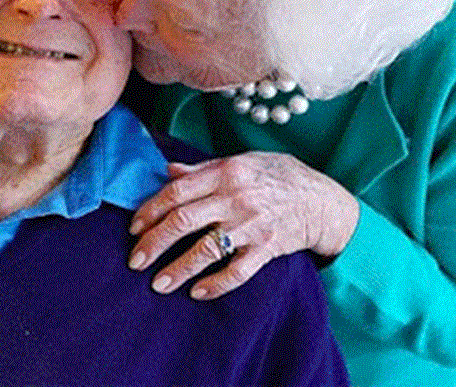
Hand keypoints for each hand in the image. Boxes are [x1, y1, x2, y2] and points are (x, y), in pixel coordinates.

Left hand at [127, 151, 358, 299]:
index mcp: (225, 172)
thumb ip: (203, 169)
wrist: (322, 200)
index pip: (177, 192)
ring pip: (206, 250)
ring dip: (178, 269)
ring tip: (158, 284)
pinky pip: (237, 272)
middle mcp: (235, 198)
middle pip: (183, 222)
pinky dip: (215, 285)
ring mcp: (251, 225)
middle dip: (154, 243)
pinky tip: (197, 293)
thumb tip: (169, 170)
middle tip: (135, 261)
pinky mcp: (267, 249)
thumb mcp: (242, 161)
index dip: (150, 211)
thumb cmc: (278, 177)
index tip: (134, 228)